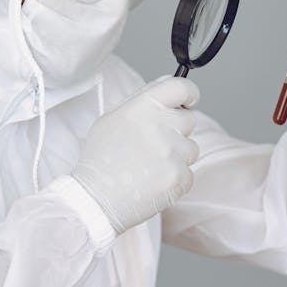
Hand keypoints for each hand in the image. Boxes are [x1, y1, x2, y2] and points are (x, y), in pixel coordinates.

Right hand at [71, 77, 199, 233]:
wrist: (95, 200)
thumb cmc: (101, 159)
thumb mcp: (111, 119)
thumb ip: (141, 101)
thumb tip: (165, 86)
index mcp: (143, 107)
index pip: (181, 87)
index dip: (189, 93)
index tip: (187, 100)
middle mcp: (161, 126)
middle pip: (189, 120)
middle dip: (177, 130)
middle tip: (154, 144)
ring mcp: (172, 153)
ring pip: (191, 148)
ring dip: (177, 156)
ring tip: (150, 165)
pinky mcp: (179, 177)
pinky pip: (188, 172)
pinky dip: (175, 178)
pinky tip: (152, 181)